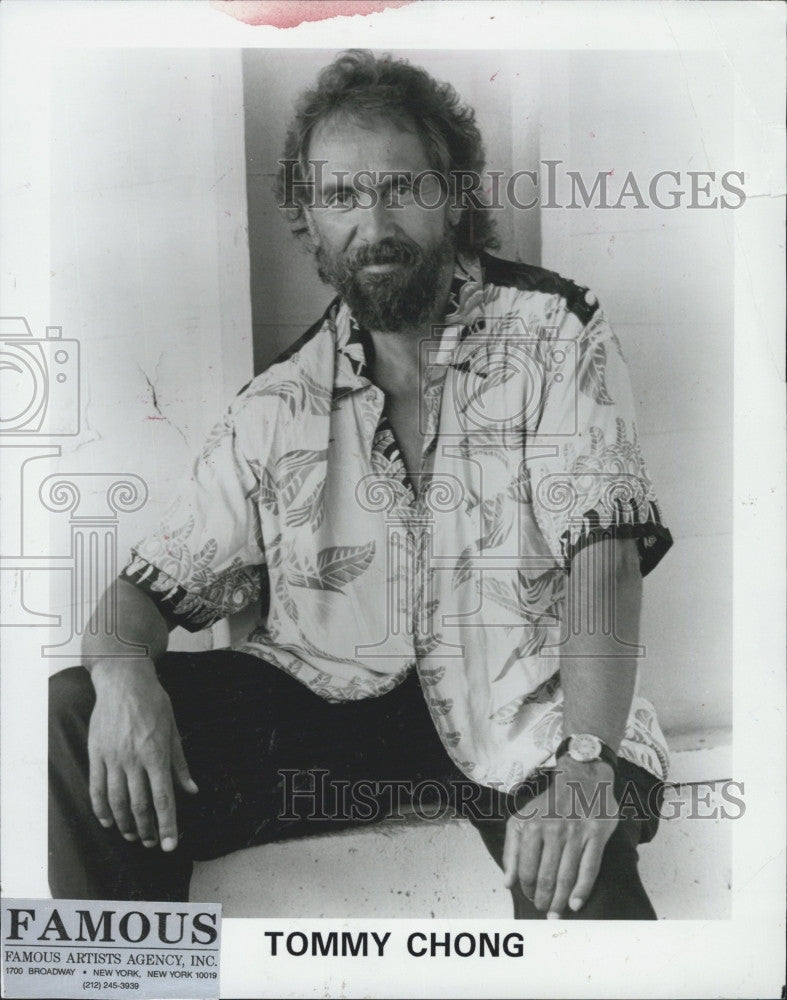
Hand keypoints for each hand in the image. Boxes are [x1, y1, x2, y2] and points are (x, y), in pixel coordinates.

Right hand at [88, 658, 197, 850]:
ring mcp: (112, 758)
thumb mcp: (173, 729)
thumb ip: (180, 763)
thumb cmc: (153, 703)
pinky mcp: (96, 754)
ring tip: (133, 835)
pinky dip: (101, 808)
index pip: (163, 798)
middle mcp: (133, 760)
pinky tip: (107, 821)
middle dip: (147, 829)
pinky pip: (96, 788)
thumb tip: (192, 790)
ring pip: (117, 801)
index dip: (167, 825)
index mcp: (156, 754)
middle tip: (152, 843)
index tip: (170, 845)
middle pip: (139, 805)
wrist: (123, 681)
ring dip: (125, 824)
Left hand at [503, 759, 618, 916]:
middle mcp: (553, 829)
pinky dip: (582, 890)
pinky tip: (576, 904)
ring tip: (556, 912)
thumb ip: (512, 850)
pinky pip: (589, 869)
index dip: (527, 888)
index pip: (526, 868)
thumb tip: (507, 882)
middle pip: (546, 876)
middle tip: (543, 910)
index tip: (530, 897)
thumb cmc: (549, 803)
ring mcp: (576, 833)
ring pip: (566, 875)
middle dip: (543, 898)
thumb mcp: (522, 819)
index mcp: (532, 825)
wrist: (581, 778)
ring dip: (560, 900)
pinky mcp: (596, 835)